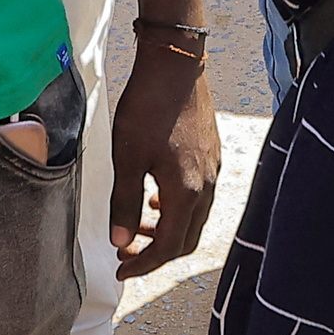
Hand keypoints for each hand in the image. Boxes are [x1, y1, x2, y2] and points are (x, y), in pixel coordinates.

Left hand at [105, 37, 223, 278]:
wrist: (175, 65)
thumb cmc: (148, 108)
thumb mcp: (127, 158)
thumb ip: (124, 204)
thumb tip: (120, 241)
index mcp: (185, 192)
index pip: (169, 247)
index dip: (143, 264)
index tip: (120, 269)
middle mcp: (206, 185)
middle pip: (187, 239)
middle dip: (156, 253)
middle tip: (126, 253)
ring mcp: (212, 170)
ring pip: (194, 219)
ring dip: (167, 231)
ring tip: (137, 227)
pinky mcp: (211, 154)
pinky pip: (199, 197)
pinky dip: (177, 209)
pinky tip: (156, 197)